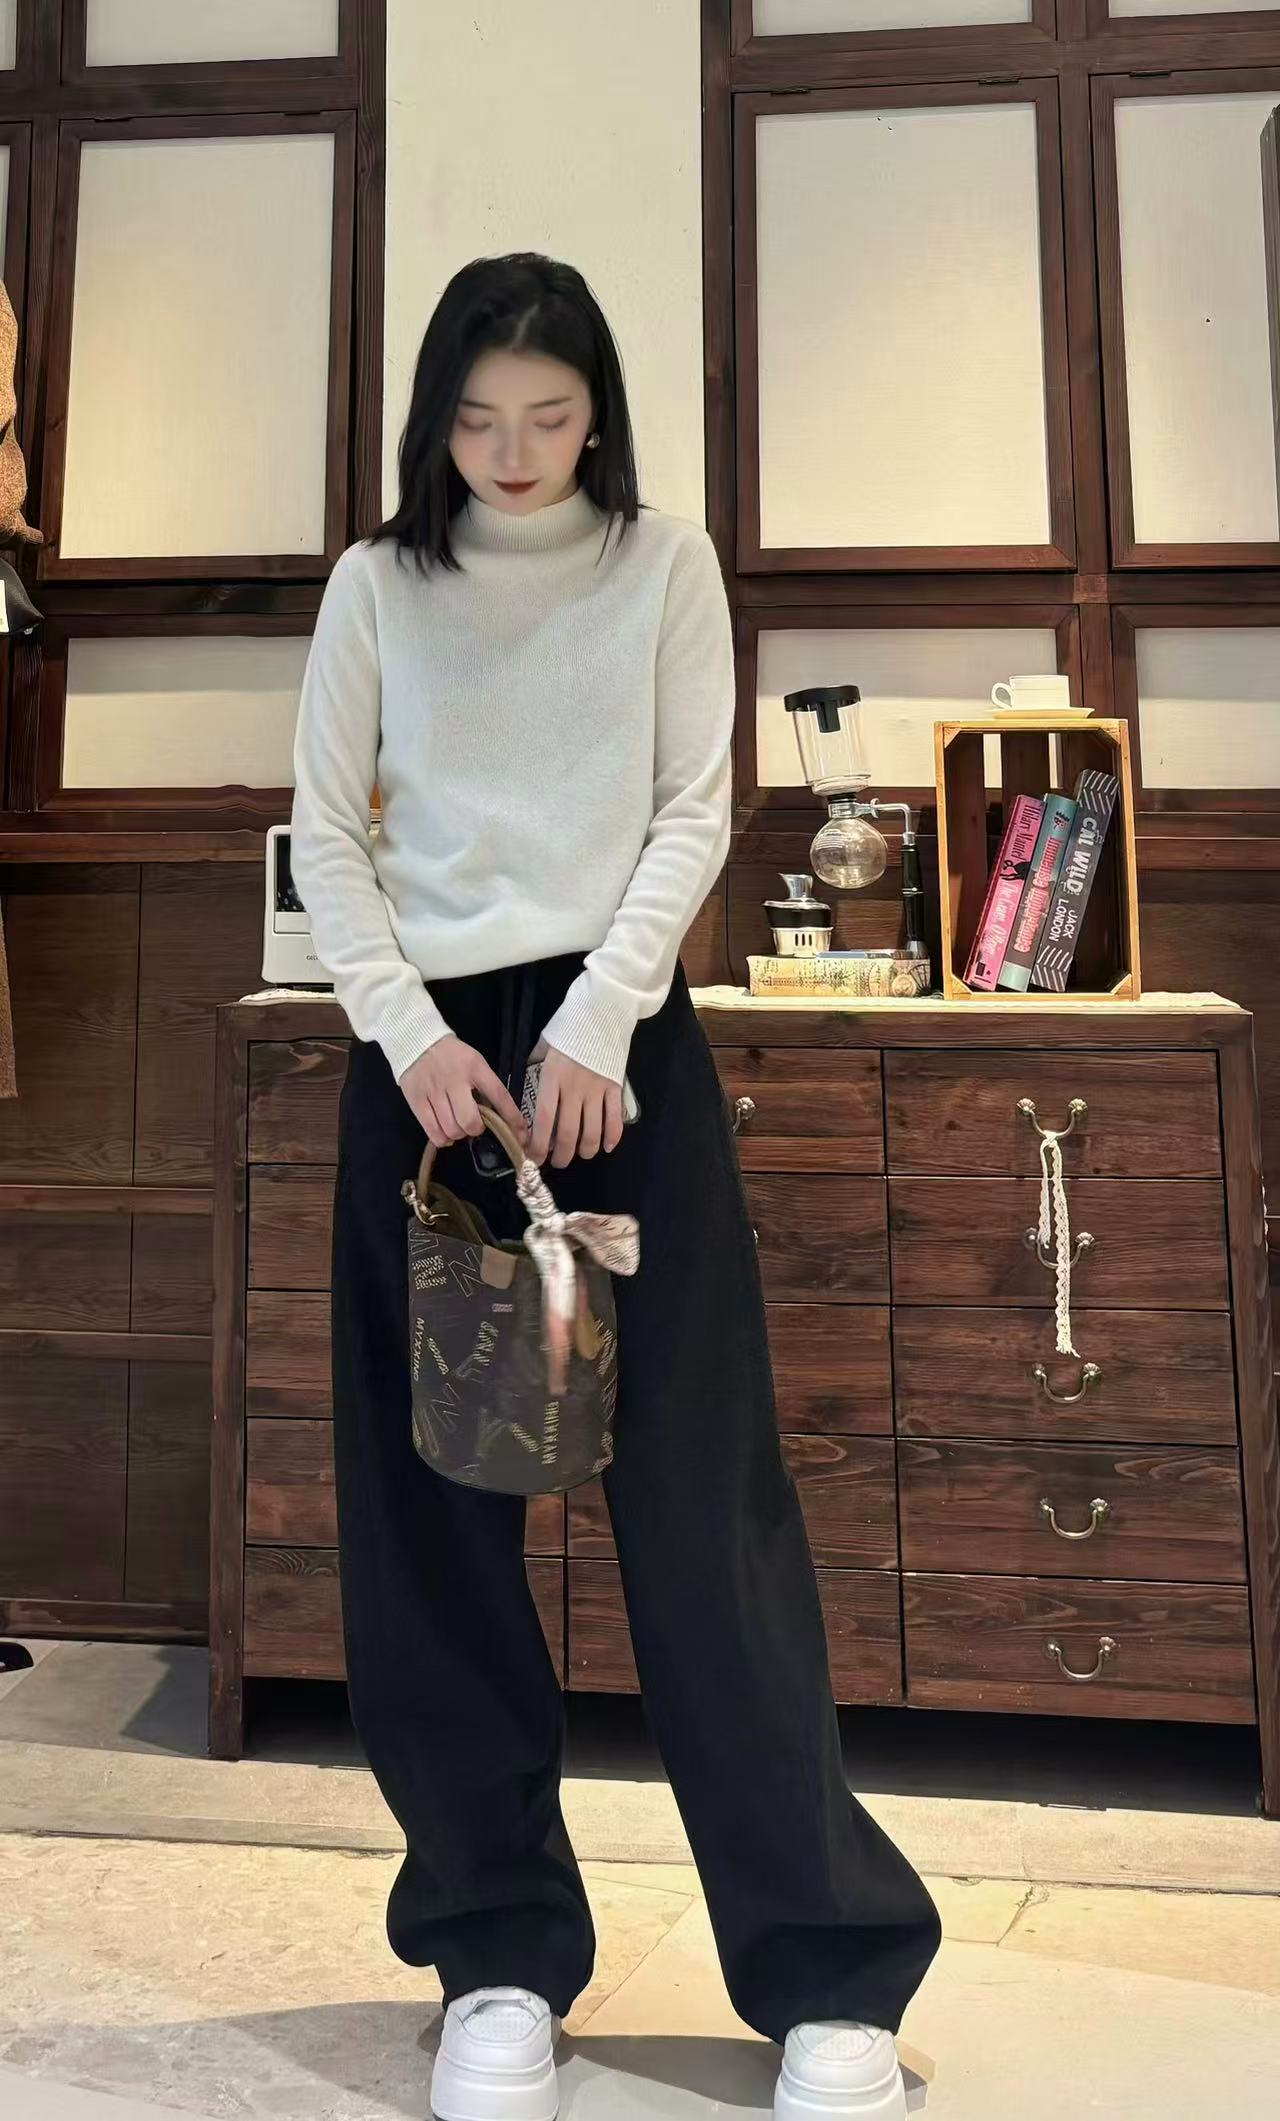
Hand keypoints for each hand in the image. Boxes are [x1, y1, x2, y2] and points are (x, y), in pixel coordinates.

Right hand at [399, 1033, 528, 1151]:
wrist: (417, 1041)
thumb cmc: (451, 1056)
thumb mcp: (475, 1062)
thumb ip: (485, 1086)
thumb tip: (499, 1117)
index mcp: (475, 1068)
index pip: (499, 1096)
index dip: (512, 1119)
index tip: (522, 1135)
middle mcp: (455, 1080)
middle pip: (470, 1121)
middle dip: (476, 1129)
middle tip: (474, 1124)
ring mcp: (434, 1091)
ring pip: (452, 1129)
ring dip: (459, 1134)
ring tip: (457, 1125)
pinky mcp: (417, 1100)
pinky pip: (433, 1132)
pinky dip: (443, 1139)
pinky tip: (445, 1133)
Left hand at [528, 1036, 624, 1166]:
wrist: (602, 1011)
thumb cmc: (569, 1027)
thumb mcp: (544, 1045)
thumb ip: (535, 1066)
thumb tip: (525, 1084)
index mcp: (552, 1078)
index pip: (544, 1121)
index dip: (539, 1145)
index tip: (535, 1157)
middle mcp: (574, 1089)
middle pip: (568, 1133)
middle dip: (562, 1155)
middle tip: (558, 1162)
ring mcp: (597, 1090)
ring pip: (592, 1132)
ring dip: (585, 1150)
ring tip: (581, 1154)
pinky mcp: (615, 1088)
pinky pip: (615, 1119)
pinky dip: (612, 1137)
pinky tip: (605, 1147)